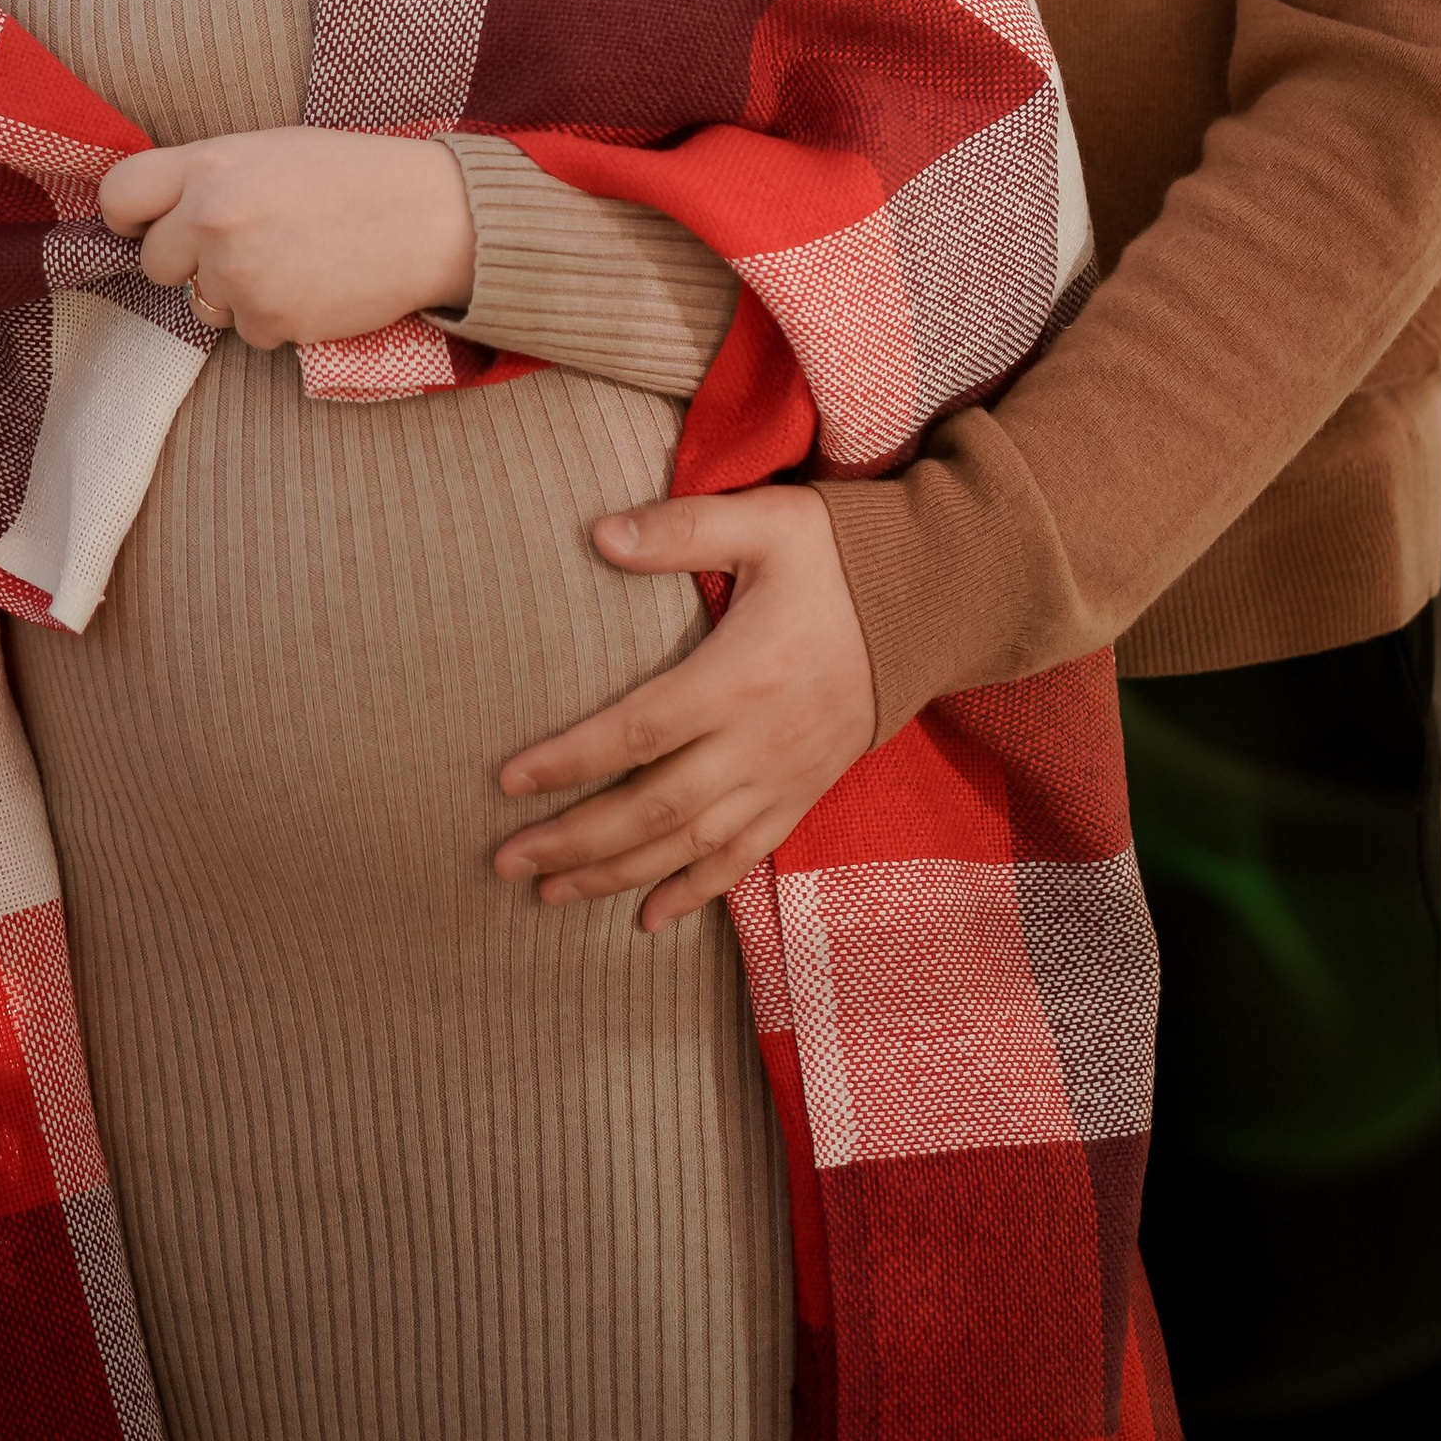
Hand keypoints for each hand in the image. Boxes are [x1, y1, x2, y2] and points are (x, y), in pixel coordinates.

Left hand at [98, 127, 475, 348]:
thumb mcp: (272, 150)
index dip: (129, 217)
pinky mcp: (268, 320)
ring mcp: (238, 272)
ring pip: (201, 303)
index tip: (150, 226)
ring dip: (237, 294)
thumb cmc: (355, 175)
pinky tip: (316, 287)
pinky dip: (277, 319)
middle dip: (191, 263)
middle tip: (248, 246)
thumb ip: (210, 177)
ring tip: (295, 261)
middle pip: (155, 262)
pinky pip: (248, 332)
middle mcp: (212, 217)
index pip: (119, 194)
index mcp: (210, 164)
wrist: (431, 216)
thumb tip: (162, 213)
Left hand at [493, 485, 876, 932]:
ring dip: (617, 875)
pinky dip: (694, 892)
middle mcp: (758, 742)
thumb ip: (680, 531)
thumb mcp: (764, 522)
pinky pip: (744, 856)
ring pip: (690, 846)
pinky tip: (646, 917)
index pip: (636, 732)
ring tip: (552, 893)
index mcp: (738, 677)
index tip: (508, 782)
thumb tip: (600, 534)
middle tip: (506, 862)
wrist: (935, 600)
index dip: (568, 761)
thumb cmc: (840, 555)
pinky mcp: (804, 792)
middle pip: (652, 809)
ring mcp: (783, 777)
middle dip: (575, 840)